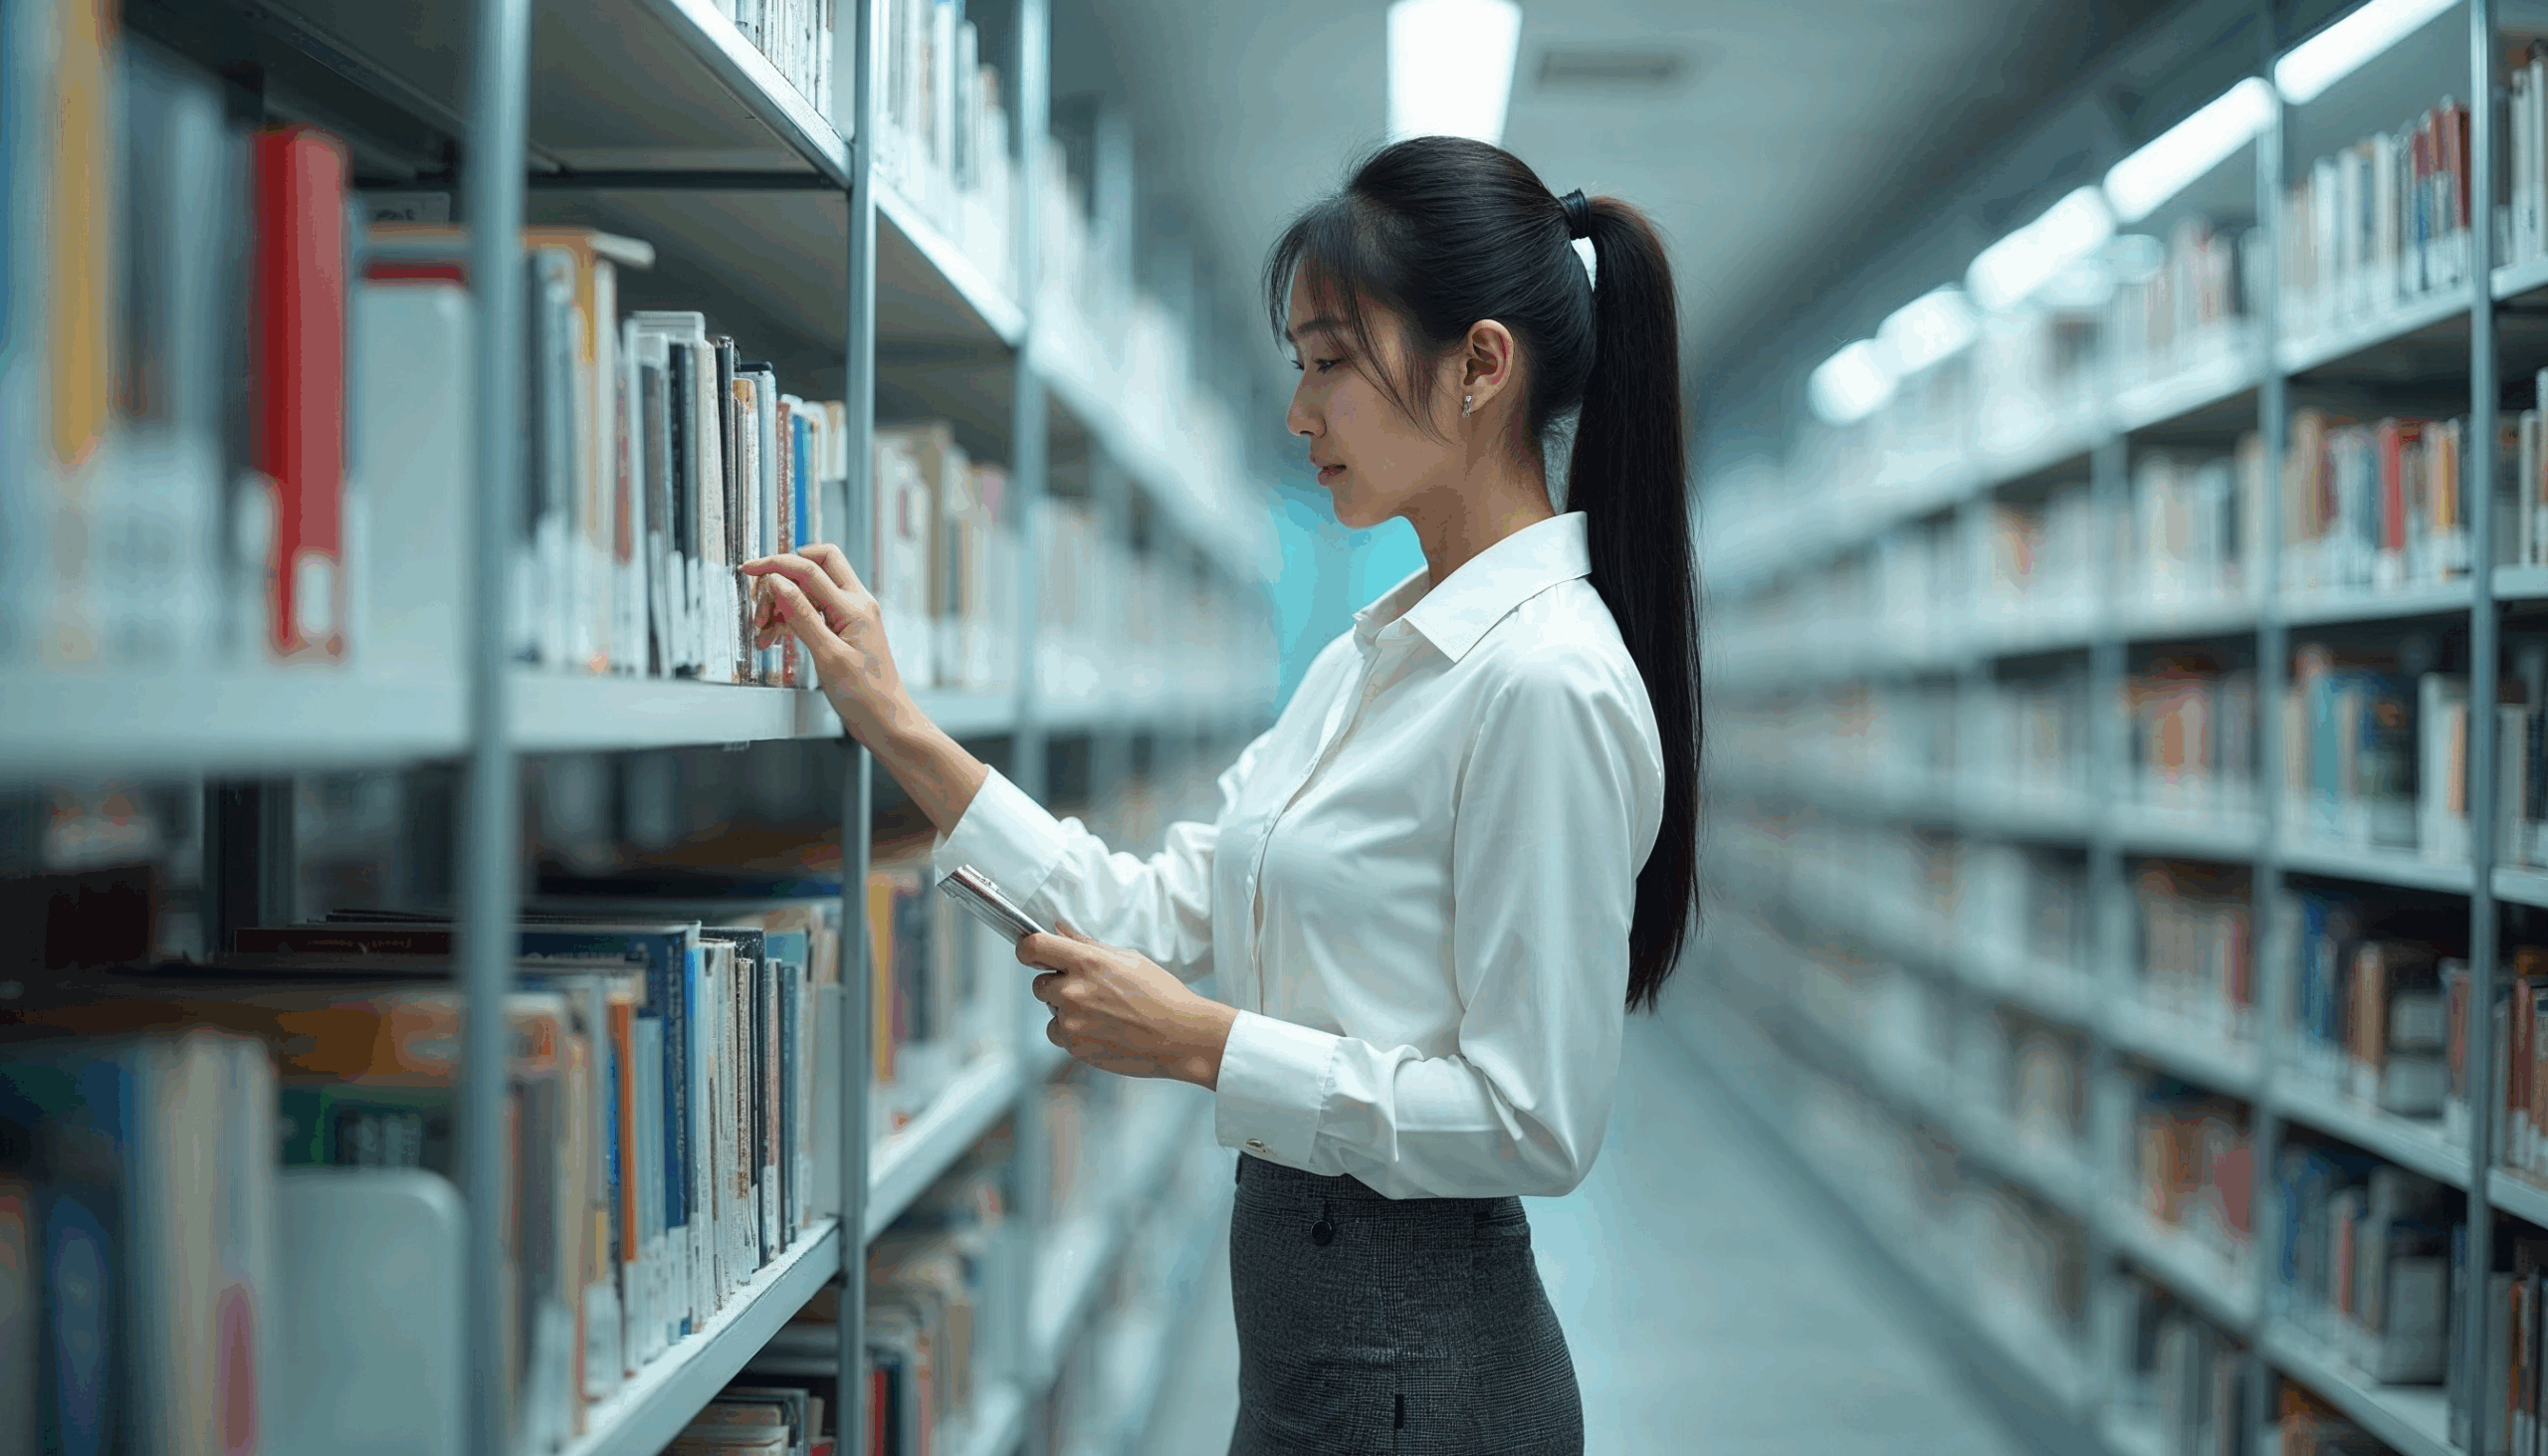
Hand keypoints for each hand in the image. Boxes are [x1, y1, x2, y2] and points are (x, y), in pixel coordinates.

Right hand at [742, 544, 914, 748]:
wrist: (886, 721)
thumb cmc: (866, 695)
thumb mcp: (828, 656)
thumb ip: (802, 616)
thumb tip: (778, 582)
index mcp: (855, 607)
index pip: (809, 569)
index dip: (775, 565)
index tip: (749, 569)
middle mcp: (856, 604)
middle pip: (818, 563)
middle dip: (784, 575)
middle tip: (760, 601)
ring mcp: (851, 615)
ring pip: (810, 589)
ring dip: (783, 603)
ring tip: (764, 631)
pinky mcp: (845, 629)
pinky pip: (813, 610)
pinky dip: (790, 619)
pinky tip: (774, 637)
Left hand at [1024, 922, 1237, 1086]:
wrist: (1180, 1036)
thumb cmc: (1161, 994)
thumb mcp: (1127, 958)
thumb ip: (1087, 945)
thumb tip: (1059, 929)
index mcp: (1086, 962)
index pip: (1033, 947)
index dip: (1028, 949)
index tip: (1034, 954)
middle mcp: (1073, 991)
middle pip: (1039, 984)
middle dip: (1057, 985)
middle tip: (1088, 991)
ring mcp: (1072, 1021)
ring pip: (1050, 1012)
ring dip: (1066, 1011)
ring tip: (1102, 1014)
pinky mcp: (1075, 1047)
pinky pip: (1059, 1035)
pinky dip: (1074, 1034)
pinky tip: (1102, 1030)